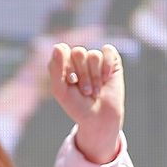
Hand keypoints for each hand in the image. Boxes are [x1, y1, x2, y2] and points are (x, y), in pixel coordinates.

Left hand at [49, 43, 123, 164]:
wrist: (99, 119)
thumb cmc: (78, 106)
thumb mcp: (61, 91)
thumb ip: (55, 69)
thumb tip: (58, 47)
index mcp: (64, 62)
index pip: (62, 50)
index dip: (67, 66)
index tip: (71, 82)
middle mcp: (79, 58)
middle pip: (78, 52)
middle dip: (83, 75)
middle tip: (85, 91)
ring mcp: (95, 59)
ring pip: (93, 55)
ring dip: (95, 77)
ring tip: (95, 91)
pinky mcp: (111, 61)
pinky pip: (108, 51)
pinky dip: (107, 65)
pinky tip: (106, 78)